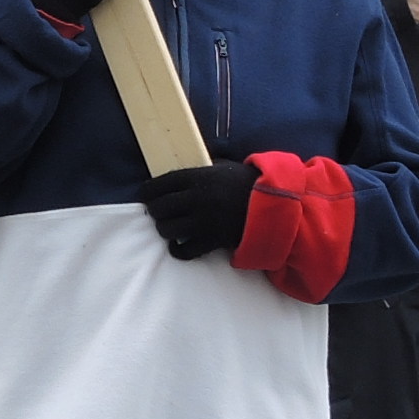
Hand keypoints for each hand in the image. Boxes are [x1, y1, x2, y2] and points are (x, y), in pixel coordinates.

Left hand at [140, 160, 260, 260]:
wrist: (274, 206)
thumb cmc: (250, 183)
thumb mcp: (225, 168)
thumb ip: (204, 170)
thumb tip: (187, 171)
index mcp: (198, 178)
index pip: (160, 184)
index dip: (147, 192)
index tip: (144, 195)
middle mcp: (197, 199)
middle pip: (159, 208)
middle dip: (155, 211)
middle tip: (158, 212)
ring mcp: (204, 221)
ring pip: (168, 229)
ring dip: (165, 229)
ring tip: (169, 228)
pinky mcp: (212, 241)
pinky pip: (185, 250)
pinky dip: (178, 250)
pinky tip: (177, 246)